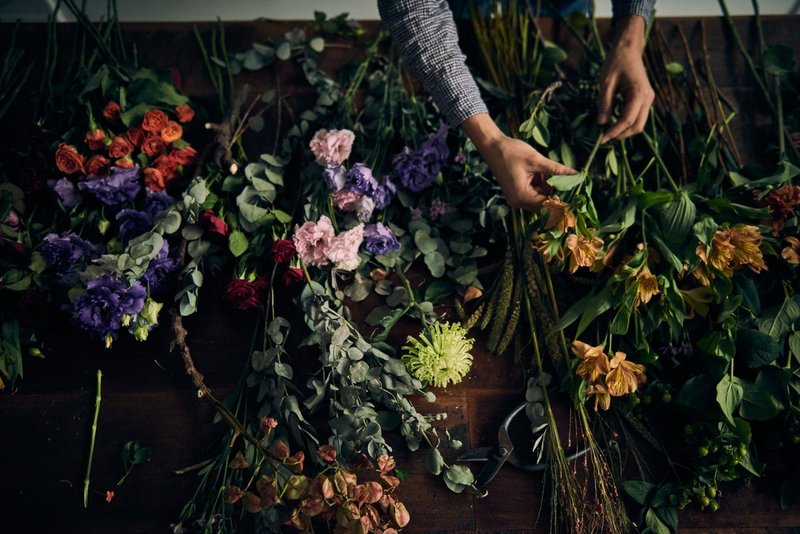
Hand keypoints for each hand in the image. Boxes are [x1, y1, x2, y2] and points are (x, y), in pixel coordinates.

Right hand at [461, 114, 576, 210]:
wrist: (492, 146)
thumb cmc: (512, 152)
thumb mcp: (537, 160)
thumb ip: (556, 170)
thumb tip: (575, 174)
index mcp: (522, 196)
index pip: (547, 206)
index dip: (561, 200)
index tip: (574, 193)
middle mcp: (518, 202)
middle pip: (544, 204)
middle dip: (554, 192)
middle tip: (564, 178)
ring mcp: (516, 198)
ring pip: (540, 198)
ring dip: (546, 187)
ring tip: (543, 170)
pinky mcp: (516, 192)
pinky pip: (533, 193)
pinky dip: (539, 184)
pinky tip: (538, 172)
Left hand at [597, 15, 653, 142]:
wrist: (628, 49)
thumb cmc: (616, 62)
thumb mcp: (606, 82)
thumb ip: (604, 103)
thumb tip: (601, 123)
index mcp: (639, 93)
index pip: (627, 120)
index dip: (614, 132)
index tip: (601, 139)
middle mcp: (648, 98)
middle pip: (637, 127)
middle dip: (621, 135)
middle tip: (603, 138)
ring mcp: (648, 99)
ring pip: (639, 124)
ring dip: (624, 131)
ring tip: (607, 132)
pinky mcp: (645, 99)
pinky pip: (637, 117)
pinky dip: (626, 124)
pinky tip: (613, 123)